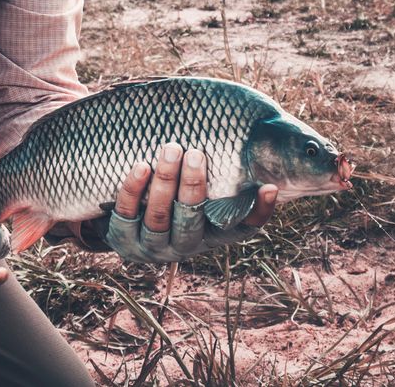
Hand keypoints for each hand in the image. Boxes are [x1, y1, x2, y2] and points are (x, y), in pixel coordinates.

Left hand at [103, 142, 277, 263]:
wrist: (134, 226)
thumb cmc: (181, 199)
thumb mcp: (207, 193)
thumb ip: (231, 177)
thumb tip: (265, 167)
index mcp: (213, 235)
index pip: (243, 228)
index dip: (259, 211)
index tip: (270, 186)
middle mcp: (187, 245)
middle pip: (192, 218)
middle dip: (193, 185)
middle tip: (194, 153)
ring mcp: (154, 245)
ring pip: (159, 216)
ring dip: (165, 182)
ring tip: (171, 149)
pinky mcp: (125, 240)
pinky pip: (127, 214)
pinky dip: (134, 190)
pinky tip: (141, 167)